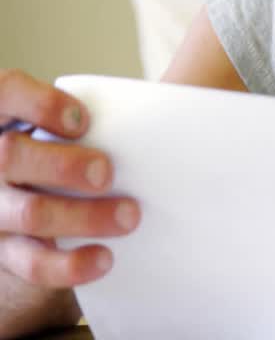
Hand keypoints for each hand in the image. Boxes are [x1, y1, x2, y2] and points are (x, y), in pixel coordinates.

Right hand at [0, 70, 139, 286]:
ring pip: (27, 213)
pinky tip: (104, 258)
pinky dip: (70, 264)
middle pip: (10, 156)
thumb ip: (106, 118)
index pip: (5, 93)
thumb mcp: (78, 127)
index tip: (82, 119)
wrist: (50, 196)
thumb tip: (174, 111)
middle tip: (107, 172)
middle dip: (63, 166)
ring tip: (129, 215)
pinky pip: (31, 263)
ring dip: (82, 216)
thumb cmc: (77, 147)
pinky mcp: (6, 251)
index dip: (37, 104)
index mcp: (3, 119)